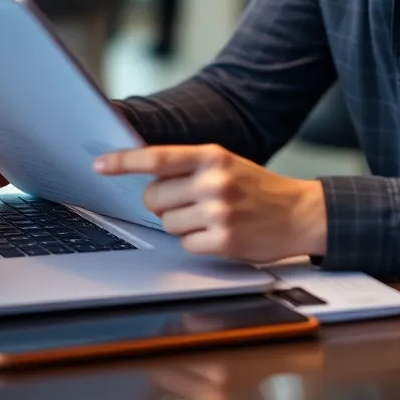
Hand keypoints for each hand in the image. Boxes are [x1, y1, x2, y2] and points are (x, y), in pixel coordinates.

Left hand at [93, 145, 326, 262]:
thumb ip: (190, 167)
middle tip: (184, 202)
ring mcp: (219, 211)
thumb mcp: (226, 164)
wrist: (298, 213)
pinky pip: (186, 244)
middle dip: (160, 202)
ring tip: (208, 217)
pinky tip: (218, 234)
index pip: (158, 157)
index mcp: (212, 155)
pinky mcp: (224, 239)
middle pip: (153, 196)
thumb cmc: (255, 187)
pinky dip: (196, 242)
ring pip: (167, 223)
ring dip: (180, 224)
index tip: (100, 164)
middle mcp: (214, 180)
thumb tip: (145, 179)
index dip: (125, 161)